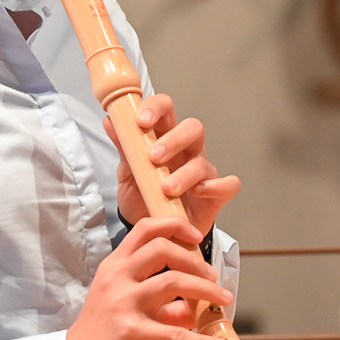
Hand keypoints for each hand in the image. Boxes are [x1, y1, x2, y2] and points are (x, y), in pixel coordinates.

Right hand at [63, 216, 234, 339]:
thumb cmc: (100, 335)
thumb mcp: (126, 307)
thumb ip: (160, 303)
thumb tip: (192, 306)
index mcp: (114, 267)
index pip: (145, 229)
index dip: (175, 226)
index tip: (197, 237)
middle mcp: (117, 279)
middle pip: (162, 249)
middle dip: (195, 260)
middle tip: (212, 278)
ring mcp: (123, 304)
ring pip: (173, 282)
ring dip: (206, 290)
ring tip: (223, 301)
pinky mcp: (131, 333)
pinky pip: (176, 334)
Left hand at [113, 92, 240, 237]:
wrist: (153, 231)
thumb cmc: (143, 196)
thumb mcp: (128, 172)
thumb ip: (124, 148)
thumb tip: (110, 121)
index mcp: (165, 138)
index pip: (166, 109)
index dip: (156, 108)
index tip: (141, 122)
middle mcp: (188, 151)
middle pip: (192, 128)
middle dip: (173, 139)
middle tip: (153, 157)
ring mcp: (204, 172)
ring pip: (203, 162)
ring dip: (184, 174)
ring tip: (166, 189)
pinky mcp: (216, 195)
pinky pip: (228, 185)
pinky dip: (216, 186)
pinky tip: (199, 192)